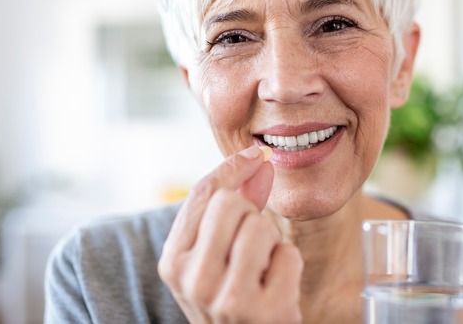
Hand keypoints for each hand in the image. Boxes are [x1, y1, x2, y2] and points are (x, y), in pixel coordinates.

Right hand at [158, 146, 302, 323]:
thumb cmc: (229, 294)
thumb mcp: (210, 256)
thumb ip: (225, 208)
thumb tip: (257, 158)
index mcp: (173, 262)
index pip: (203, 194)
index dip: (233, 167)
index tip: (256, 155)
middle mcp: (194, 281)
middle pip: (231, 203)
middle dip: (250, 214)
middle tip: (249, 244)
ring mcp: (229, 299)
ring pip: (261, 228)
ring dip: (270, 243)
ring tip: (261, 269)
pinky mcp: (265, 313)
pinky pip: (288, 256)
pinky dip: (289, 265)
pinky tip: (276, 287)